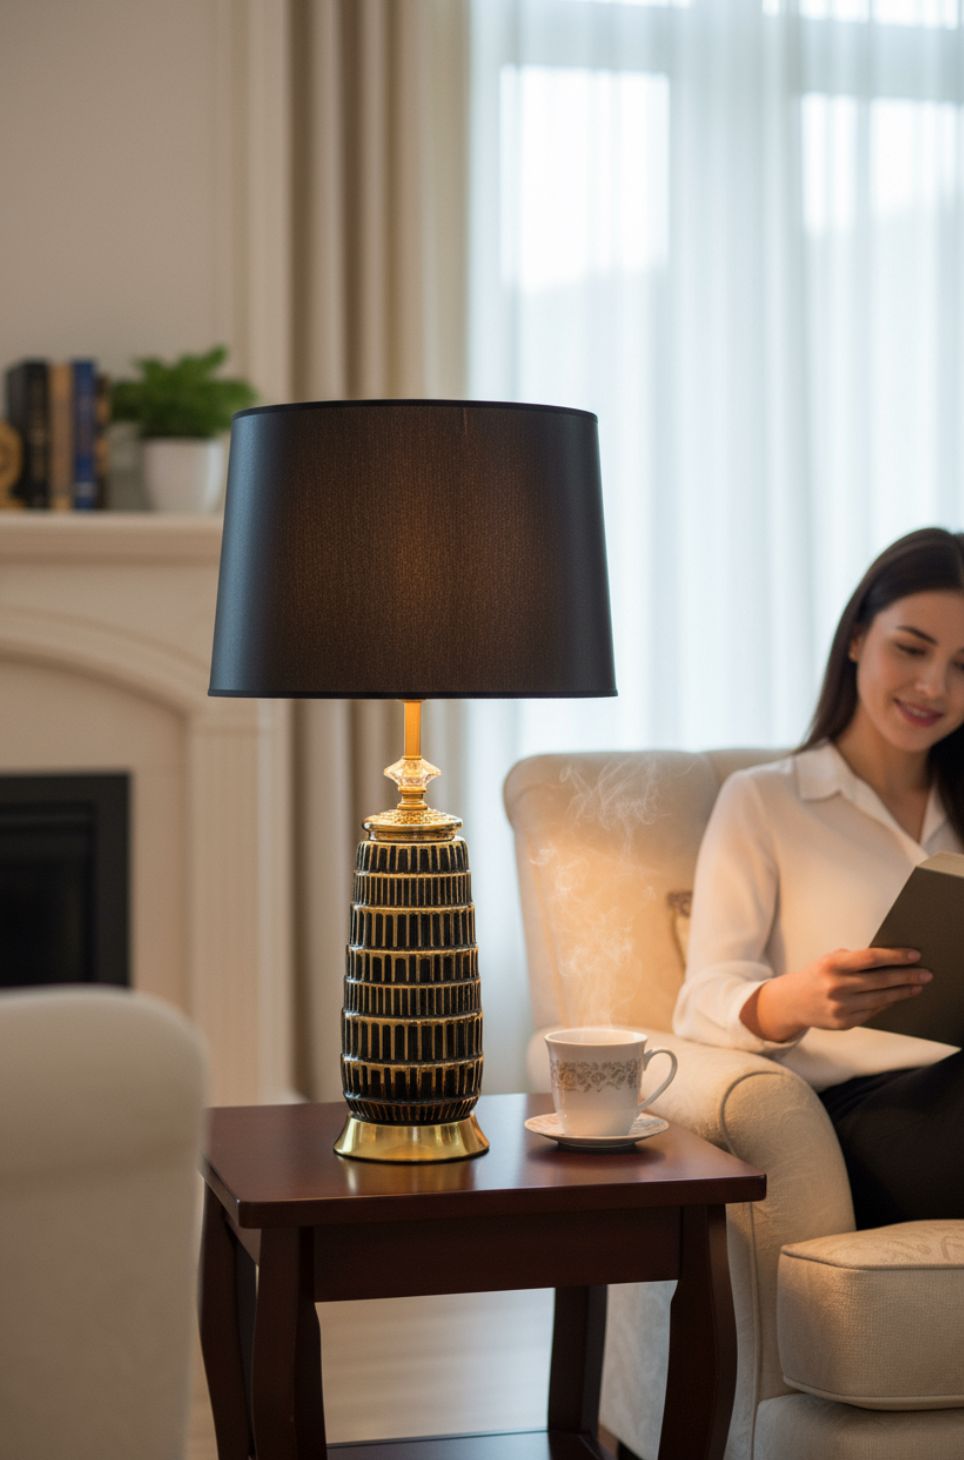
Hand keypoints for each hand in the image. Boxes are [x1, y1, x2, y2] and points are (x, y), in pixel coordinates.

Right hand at [740, 947, 932, 1042]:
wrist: (793, 1002)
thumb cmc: (819, 975)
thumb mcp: (831, 960)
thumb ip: (856, 960)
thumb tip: (892, 961)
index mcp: (832, 965)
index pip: (871, 958)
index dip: (896, 956)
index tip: (915, 955)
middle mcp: (836, 986)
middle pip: (880, 980)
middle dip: (907, 976)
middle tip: (926, 974)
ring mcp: (840, 1007)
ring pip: (880, 999)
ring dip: (902, 992)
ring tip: (917, 986)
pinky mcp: (843, 1023)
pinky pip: (872, 1012)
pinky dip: (887, 1004)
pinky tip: (897, 998)